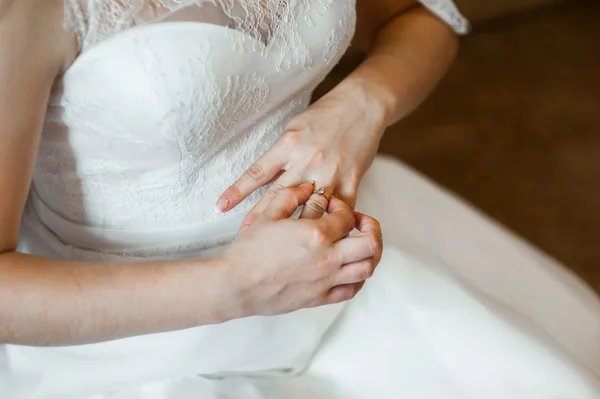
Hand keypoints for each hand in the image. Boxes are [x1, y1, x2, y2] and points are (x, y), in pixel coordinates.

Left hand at [216, 88, 386, 227]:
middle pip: (278, 196)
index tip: (220, 207)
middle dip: (261, 219)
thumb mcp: (295, 127)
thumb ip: (281, 153)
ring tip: (279, 248)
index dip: (238, 191)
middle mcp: (306, 161)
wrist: (362, 105)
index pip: (257, 172)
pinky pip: (340, 209)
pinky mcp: (351, 181)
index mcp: (288, 145)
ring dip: (293, 229)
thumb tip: (264, 178)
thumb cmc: (326, 114)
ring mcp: (329, 173)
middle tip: (246, 238)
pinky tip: (325, 241)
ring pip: (308, 208)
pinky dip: (331, 226)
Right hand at [217, 182, 382, 318]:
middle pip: (370, 243)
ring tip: (359, 245)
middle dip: (371, 228)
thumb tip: (307, 187)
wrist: (236, 285)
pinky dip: (358, 278)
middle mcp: (327, 258)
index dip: (342, 207)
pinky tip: (350, 268)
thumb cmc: (249, 251)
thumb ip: (290, 196)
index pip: (347, 216)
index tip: (331, 207)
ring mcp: (326, 280)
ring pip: (367, 268)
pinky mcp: (320, 298)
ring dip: (369, 253)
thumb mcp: (267, 214)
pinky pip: (351, 290)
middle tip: (361, 223)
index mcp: (315, 234)